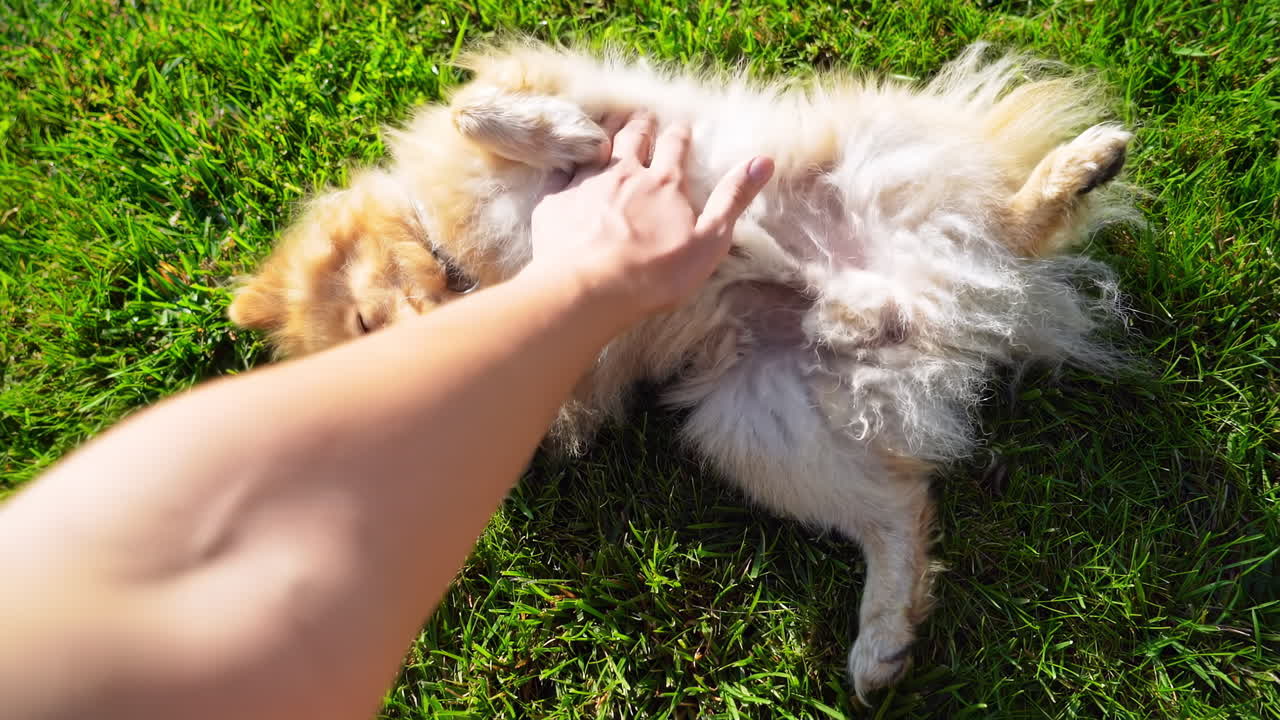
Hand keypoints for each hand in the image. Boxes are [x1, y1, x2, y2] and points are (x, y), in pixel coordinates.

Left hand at [526, 111, 773, 324]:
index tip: (682, 126)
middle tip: (644, 115)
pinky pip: (562, 166)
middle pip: (635, 136)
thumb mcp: (709, 241)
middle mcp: (625, 172)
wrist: (589, 289)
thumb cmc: (656, 274)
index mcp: (664, 182)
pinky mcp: (555, 198)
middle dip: (643, 122)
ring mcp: (586, 182)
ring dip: (608, 128)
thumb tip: (764, 161)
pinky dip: (568, 154)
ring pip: (598, 143)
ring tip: (612, 120)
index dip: (680, 133)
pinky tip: (568, 153)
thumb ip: (733, 199)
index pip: (675, 145)